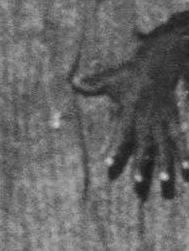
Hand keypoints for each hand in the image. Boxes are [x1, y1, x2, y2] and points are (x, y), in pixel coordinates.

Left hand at [100, 21, 188, 195]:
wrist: (156, 66)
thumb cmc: (129, 74)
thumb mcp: (108, 78)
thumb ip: (92, 84)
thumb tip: (73, 82)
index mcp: (129, 112)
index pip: (121, 135)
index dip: (116, 150)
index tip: (108, 164)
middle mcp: (146, 120)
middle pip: (144, 146)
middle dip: (142, 165)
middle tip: (138, 183)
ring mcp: (161, 121)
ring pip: (164, 147)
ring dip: (165, 164)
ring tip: (165, 182)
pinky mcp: (173, 121)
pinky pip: (180, 140)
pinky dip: (184, 154)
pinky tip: (187, 170)